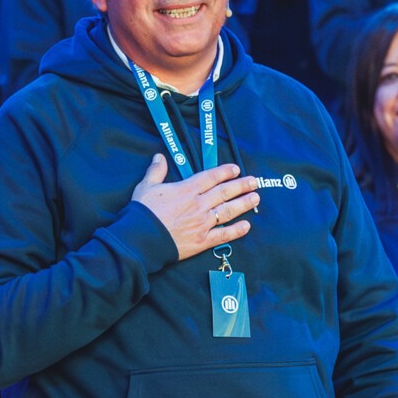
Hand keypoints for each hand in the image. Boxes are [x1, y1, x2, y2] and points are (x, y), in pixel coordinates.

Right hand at [130, 155, 258, 260]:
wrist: (141, 238)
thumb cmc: (143, 212)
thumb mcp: (146, 187)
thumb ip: (156, 171)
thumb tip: (159, 157)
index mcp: (187, 190)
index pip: (211, 177)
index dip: (225, 172)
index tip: (236, 169)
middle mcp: (199, 204)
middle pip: (225, 192)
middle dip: (241, 186)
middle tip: (254, 181)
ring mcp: (203, 223)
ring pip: (228, 211)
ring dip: (244, 204)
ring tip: (255, 198)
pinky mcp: (202, 240)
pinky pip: (224, 234)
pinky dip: (236, 231)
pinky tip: (247, 226)